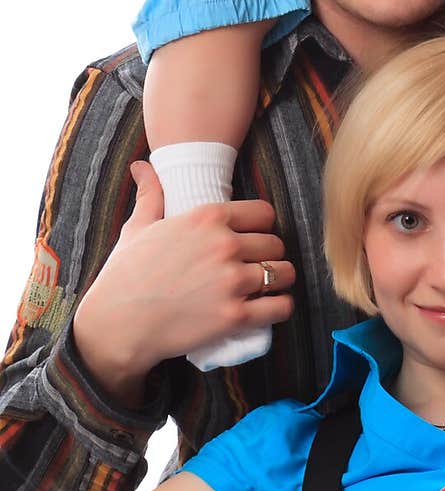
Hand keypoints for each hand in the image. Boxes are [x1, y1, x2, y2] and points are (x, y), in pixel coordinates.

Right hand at [72, 163, 294, 403]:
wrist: (116, 324)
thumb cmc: (125, 274)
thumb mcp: (138, 227)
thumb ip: (150, 194)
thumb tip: (141, 166)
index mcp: (207, 218)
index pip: (263, 213)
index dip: (261, 226)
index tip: (254, 238)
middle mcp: (225, 245)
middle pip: (275, 243)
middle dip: (270, 255)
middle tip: (259, 266)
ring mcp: (232, 280)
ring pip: (283, 272)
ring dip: (279, 280)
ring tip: (269, 287)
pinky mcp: (235, 315)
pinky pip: (280, 306)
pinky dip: (280, 307)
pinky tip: (270, 307)